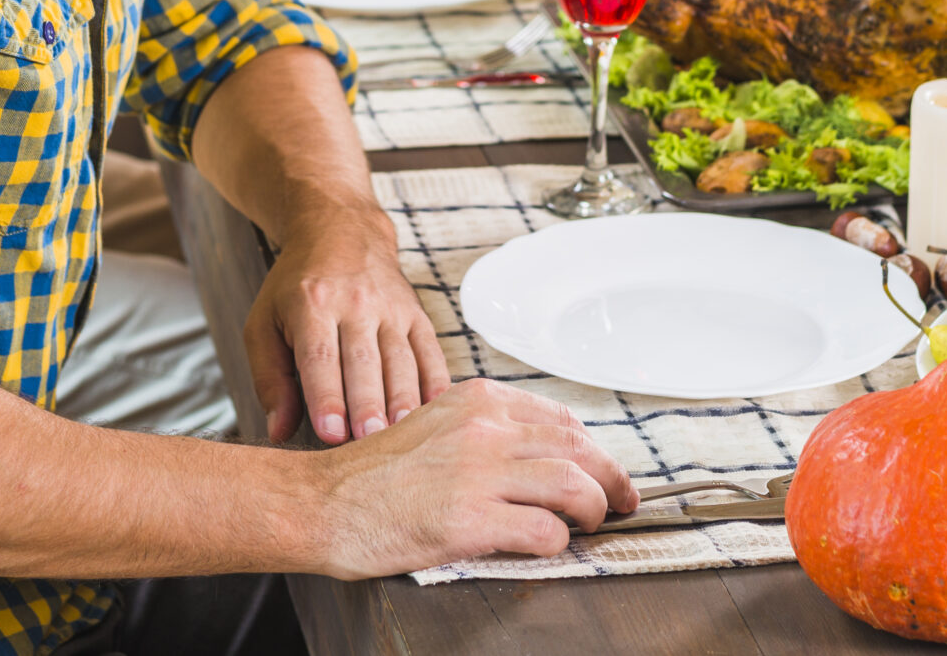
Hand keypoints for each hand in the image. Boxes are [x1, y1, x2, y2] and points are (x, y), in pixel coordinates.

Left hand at [245, 201, 450, 445]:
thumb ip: (269, 379)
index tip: (331, 433)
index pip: (320, 356)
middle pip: (364, 361)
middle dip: (367, 404)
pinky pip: (429, 349)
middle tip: (370, 441)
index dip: (326, 396)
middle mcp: (355, 302)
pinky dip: (435, 380)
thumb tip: (279, 431)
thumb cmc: (297, 286)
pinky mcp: (415, 312)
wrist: (340, 230)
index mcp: (311, 304)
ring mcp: (391, 306)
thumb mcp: (264, 322)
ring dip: (403, 398)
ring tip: (403, 433)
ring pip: (400, 358)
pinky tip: (436, 408)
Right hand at [309, 379, 637, 577]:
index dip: (591, 447)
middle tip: (623, 501)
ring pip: (574, 485)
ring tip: (594, 524)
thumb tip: (531, 454)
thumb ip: (481, 432)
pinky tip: (551, 545)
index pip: (558, 418)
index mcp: (477, 402)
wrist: (323, 502)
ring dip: (595, 509)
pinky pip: (543, 529)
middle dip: (611, 477)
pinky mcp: (471, 519)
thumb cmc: (371, 475)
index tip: (603, 468)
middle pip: (577, 446)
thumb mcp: (433, 427)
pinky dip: (558, 541)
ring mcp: (479, 472)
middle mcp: (485, 429)